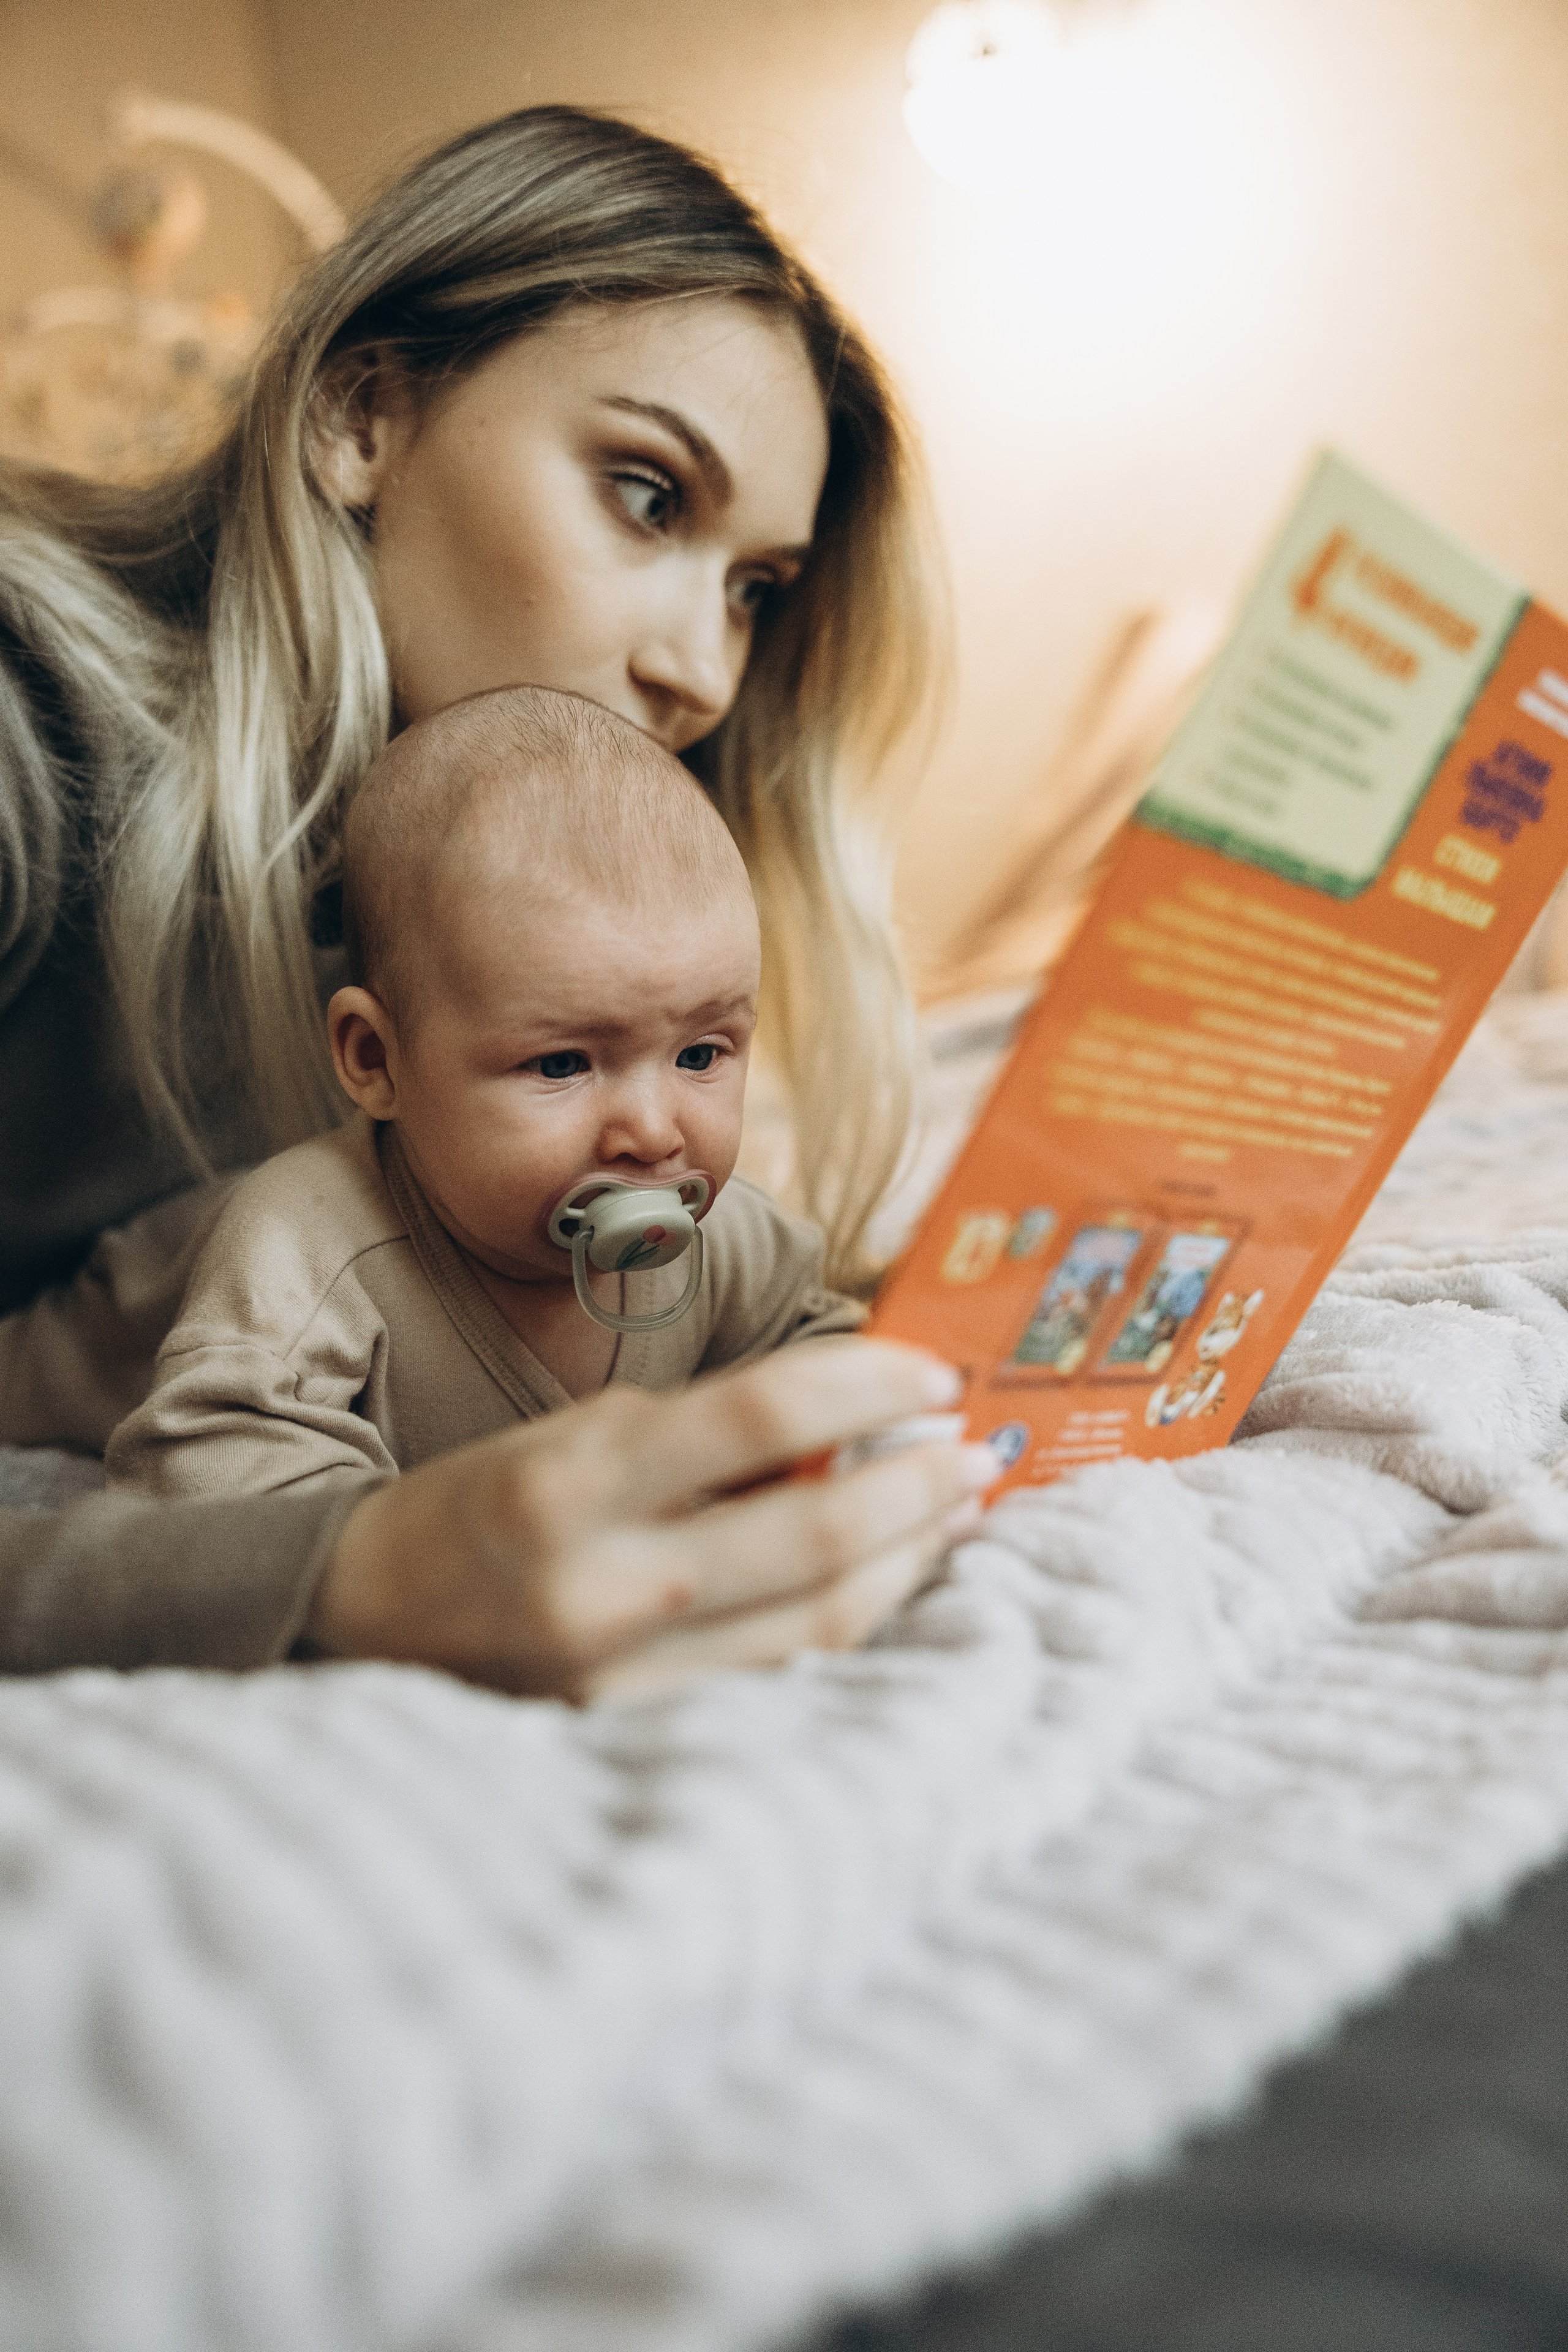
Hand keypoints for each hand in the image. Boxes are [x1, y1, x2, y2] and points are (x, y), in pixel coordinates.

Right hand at [307, 1338, 997, 1697]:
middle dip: (917, 1485)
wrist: (364, 1622)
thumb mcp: (579, 1435)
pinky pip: (782, 1673)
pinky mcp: (640, 1731)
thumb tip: (854, 1428)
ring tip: (957, 1509)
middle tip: (977, 1449)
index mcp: (576, 1479)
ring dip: (910, 1555)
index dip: (868, 1388)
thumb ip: (707, 1437)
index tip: (936, 1376)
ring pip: (820, 1618)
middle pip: (814, 1529)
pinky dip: (855, 1617)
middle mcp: (606, 1583)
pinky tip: (892, 1575)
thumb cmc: (486, 1507)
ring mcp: (626, 1674)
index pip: (762, 1417)